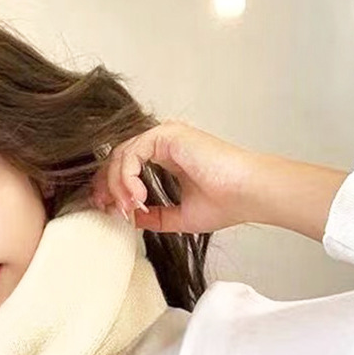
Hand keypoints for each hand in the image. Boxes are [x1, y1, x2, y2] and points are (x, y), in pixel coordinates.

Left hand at [90, 122, 346, 240]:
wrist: (248, 195)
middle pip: (119, 158)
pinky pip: (132, 152)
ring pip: (122, 155)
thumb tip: (131, 219)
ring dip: (117, 185)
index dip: (112, 188)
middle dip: (106, 185)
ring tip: (128, 208)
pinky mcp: (168, 135)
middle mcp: (165, 143)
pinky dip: (127, 177)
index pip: (128, 166)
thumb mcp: (179, 217)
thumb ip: (154, 216)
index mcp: (169, 157)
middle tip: (105, 208)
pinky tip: (138, 197)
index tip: (109, 210)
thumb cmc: (225, 204)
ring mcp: (166, 137)